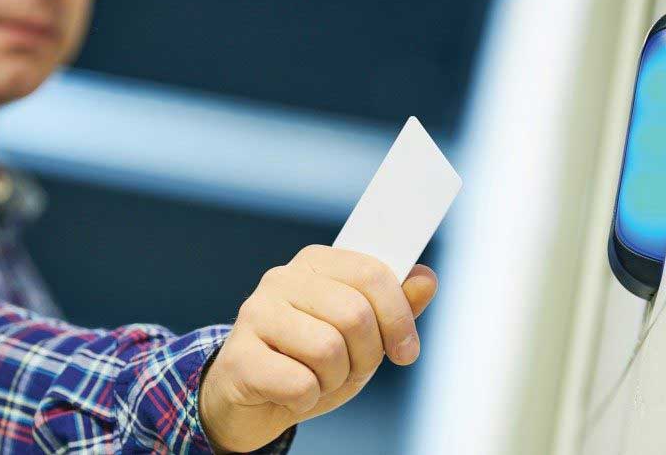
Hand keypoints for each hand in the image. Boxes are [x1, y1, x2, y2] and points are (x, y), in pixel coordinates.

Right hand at [199, 245, 437, 452]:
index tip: (406, 350)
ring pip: (328, 349)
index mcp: (314, 264)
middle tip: (347, 369)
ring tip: (315, 378)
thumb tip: (426, 279)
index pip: (371, 273)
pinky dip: (306, 399)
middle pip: (354, 315)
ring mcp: (255, 314)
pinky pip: (299, 383)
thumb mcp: (360, 337)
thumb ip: (393, 307)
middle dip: (364, 356)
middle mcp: (281, 279)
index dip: (399, 318)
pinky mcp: (239, 357)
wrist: (251, 400)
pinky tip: (291, 393)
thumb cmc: (307, 362)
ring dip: (333, 380)